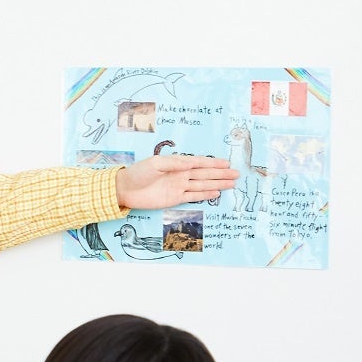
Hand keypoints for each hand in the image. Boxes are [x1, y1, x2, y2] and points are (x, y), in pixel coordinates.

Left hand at [114, 155, 236, 208]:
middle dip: (221, 174)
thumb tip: (191, 163)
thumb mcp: (155, 164)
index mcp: (177, 164)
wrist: (125, 189)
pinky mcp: (175, 198)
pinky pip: (194, 196)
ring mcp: (179, 187)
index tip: (227, 163)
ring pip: (203, 185)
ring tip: (232, 183)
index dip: (213, 163)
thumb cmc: (138, 172)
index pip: (199, 163)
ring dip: (217, 184)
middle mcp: (180, 175)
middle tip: (236, 174)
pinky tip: (216, 192)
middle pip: (205, 174)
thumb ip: (174, 163)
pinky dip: (205, 195)